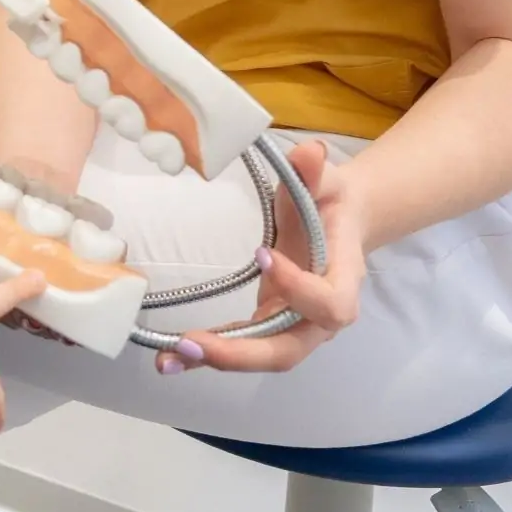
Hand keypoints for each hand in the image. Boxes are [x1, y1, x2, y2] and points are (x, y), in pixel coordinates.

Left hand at [167, 140, 368, 374]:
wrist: (338, 222)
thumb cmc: (331, 201)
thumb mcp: (325, 180)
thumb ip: (315, 172)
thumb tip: (311, 151)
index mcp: (342, 279)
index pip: (329, 303)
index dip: (300, 289)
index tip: (262, 254)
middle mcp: (320, 317)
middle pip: (288, 349)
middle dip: (242, 352)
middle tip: (195, 343)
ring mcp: (294, 325)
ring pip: (262, 355)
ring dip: (216, 359)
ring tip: (169, 357)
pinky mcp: (270, 324)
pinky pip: (241, 346)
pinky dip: (206, 354)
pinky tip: (169, 357)